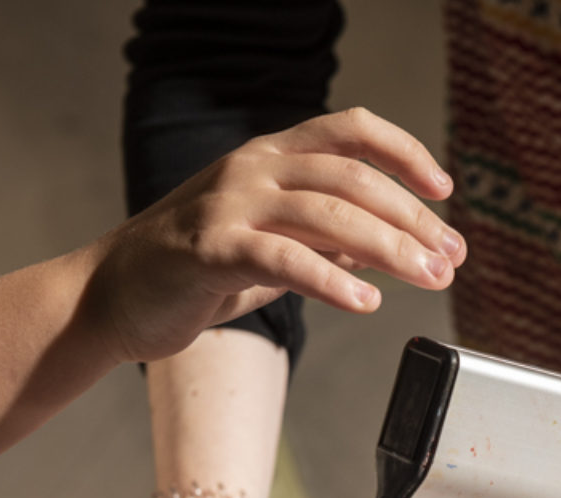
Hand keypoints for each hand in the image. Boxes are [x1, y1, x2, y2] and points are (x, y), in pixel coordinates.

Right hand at [86, 108, 465, 363]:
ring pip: (328, 213)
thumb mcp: (269, 245)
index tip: (444, 190)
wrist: (109, 297)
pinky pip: (284, 259)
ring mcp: (228, 204)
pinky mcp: (208, 249)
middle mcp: (252, 169)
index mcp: (271, 157)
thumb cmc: (191, 270)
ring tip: (428, 278)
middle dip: (413, 218)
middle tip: (451, 256)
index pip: (351, 131)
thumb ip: (321, 240)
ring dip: (391, 248)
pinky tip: (367, 303)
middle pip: (354, 178)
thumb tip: (382, 249)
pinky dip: (332, 281)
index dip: (405, 152)